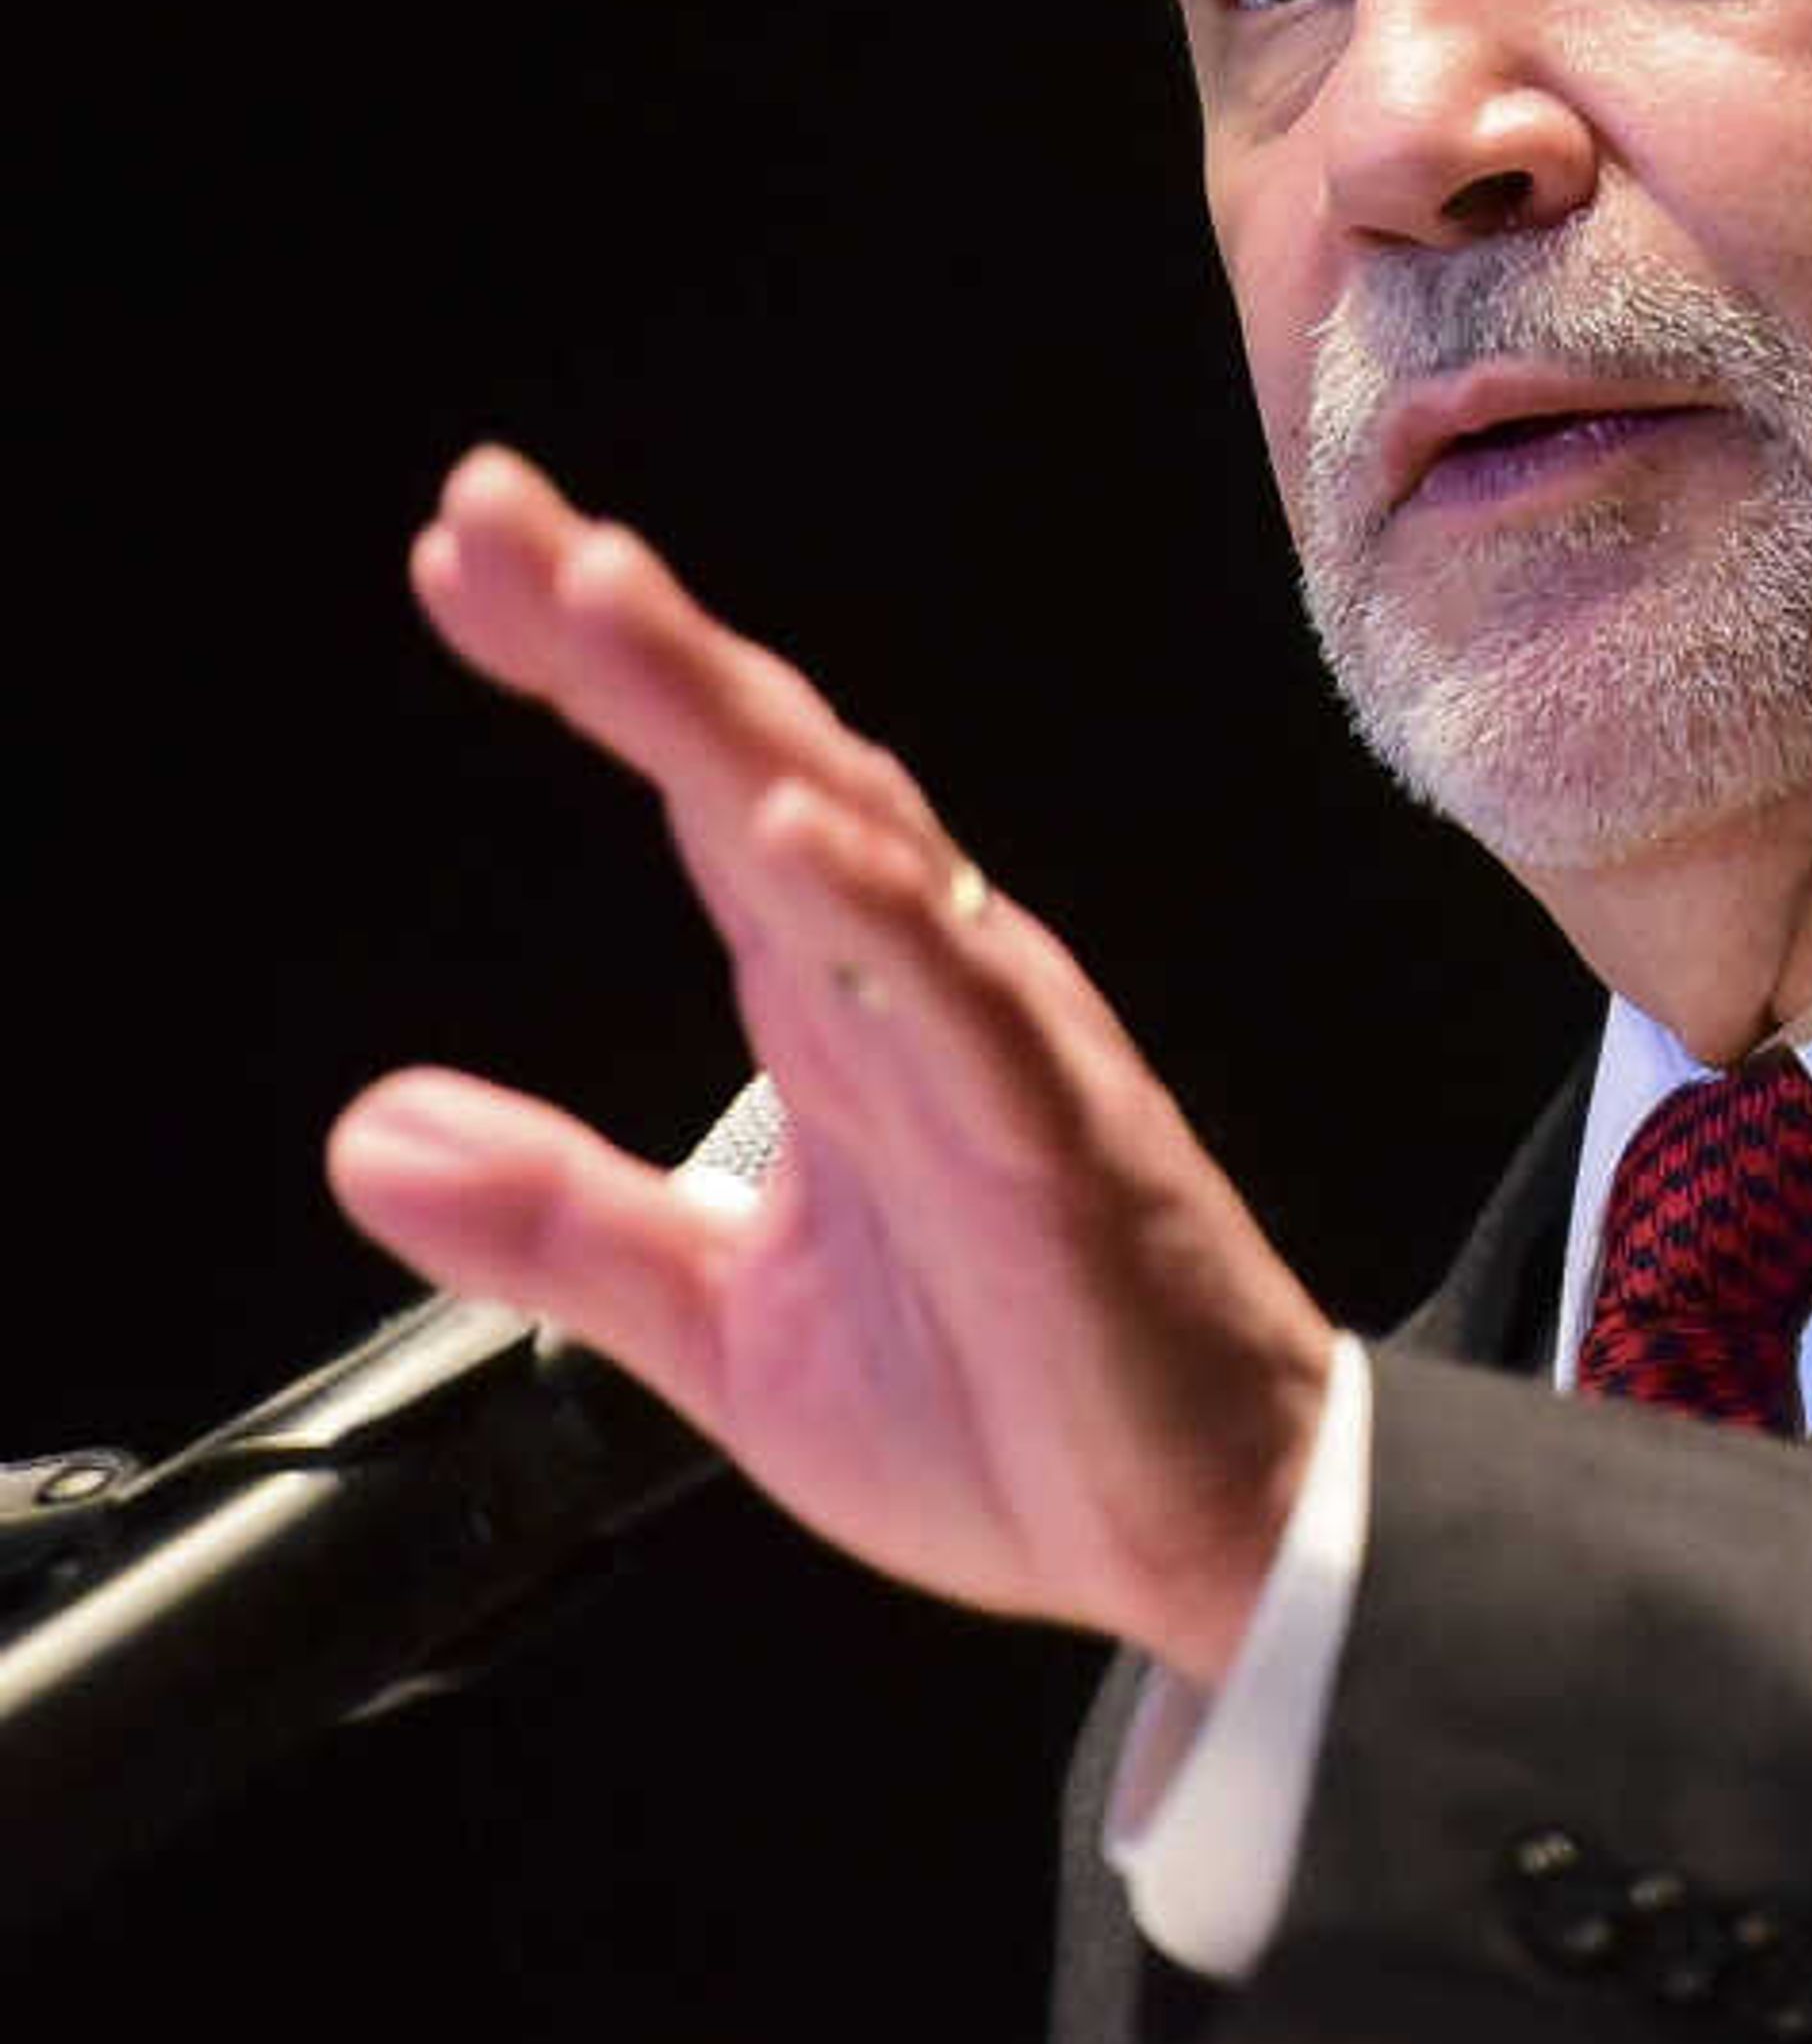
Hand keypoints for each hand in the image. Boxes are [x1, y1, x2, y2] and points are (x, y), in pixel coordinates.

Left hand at [328, 447, 1329, 1685]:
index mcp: (836, 1017)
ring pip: (859, 839)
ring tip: (601, 601)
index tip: (464, 562)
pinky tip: (790, 830)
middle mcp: (917, 994)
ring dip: (728, 715)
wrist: (1208, 1532)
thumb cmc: (1018, 1413)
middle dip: (628, 634)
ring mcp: (996, 1053)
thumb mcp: (723, 1330)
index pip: (703, 799)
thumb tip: (371, 1133)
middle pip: (766, 764)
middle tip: (490, 511)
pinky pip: (968, 1009)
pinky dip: (882, 911)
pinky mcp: (1062, 1146)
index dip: (589, 677)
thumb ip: (561, 1224)